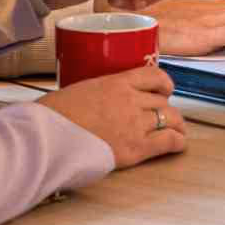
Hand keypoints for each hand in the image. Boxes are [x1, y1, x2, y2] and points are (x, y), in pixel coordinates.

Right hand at [38, 64, 185, 168]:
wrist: (45, 139)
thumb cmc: (50, 117)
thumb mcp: (77, 92)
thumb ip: (96, 94)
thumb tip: (96, 103)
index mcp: (115, 82)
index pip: (153, 76)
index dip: (164, 83)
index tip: (165, 90)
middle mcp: (130, 100)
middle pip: (162, 102)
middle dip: (167, 109)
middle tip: (166, 117)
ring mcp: (134, 124)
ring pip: (169, 119)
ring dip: (176, 125)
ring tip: (178, 131)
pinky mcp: (134, 149)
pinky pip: (168, 141)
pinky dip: (177, 142)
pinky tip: (179, 144)